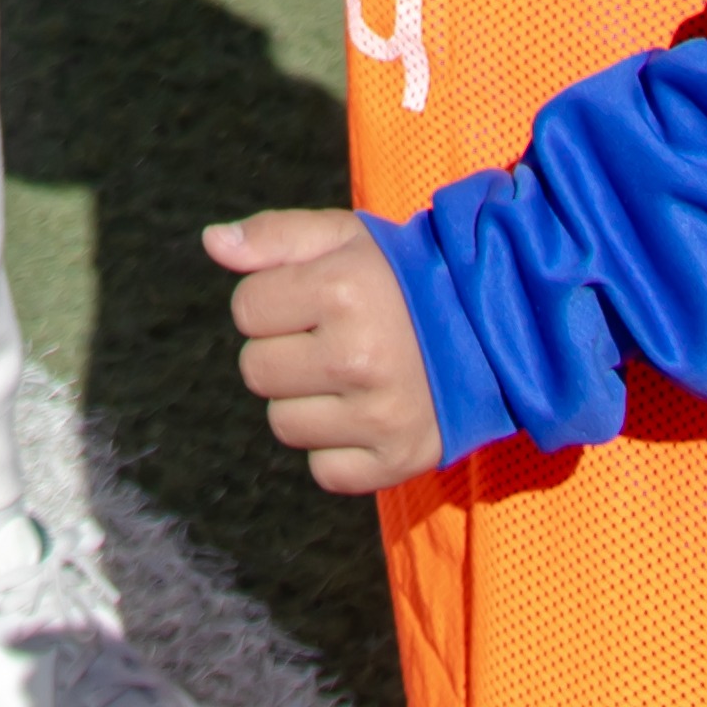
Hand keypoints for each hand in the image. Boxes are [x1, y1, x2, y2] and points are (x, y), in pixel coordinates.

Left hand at [203, 207, 444, 495]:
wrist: (495, 332)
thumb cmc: (405, 279)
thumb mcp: (345, 237)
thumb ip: (274, 235)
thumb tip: (212, 241)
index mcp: (342, 291)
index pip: (246, 309)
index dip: (274, 301)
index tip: (315, 299)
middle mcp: (358, 357)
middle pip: (255, 371)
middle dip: (284, 351)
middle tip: (333, 338)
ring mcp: (378, 416)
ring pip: (282, 424)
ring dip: (306, 401)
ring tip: (353, 376)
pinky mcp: (396, 462)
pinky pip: (323, 470)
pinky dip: (337, 449)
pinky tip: (367, 415)